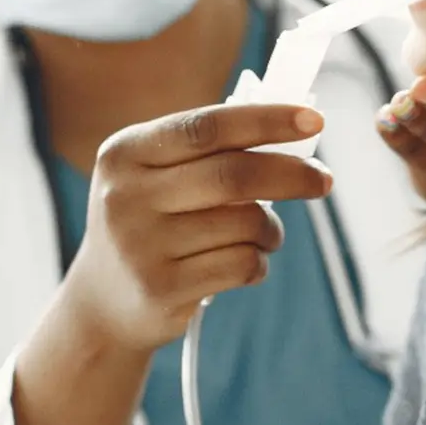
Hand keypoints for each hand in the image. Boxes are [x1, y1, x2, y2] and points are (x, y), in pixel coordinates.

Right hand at [69, 104, 332, 351]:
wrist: (101, 304)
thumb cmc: (152, 222)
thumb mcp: (158, 175)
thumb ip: (214, 150)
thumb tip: (297, 129)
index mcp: (126, 152)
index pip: (207, 126)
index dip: (266, 120)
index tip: (314, 120)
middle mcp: (125, 196)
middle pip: (232, 174)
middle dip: (290, 174)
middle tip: (324, 180)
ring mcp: (140, 245)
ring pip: (244, 223)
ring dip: (271, 227)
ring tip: (263, 233)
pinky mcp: (160, 289)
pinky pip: (241, 264)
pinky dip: (259, 260)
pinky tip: (245, 262)